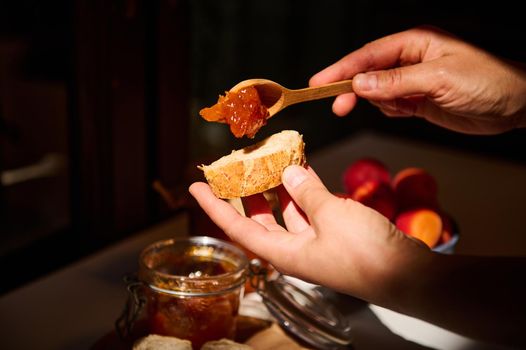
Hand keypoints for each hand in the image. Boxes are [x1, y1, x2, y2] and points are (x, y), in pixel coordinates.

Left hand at [189, 165, 431, 305]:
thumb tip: (288, 170)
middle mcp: (294, 249)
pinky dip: (305, 189)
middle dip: (247, 193)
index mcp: (283, 253)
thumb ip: (306, 191)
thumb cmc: (366, 253)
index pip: (237, 228)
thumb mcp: (331, 215)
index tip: (196, 187)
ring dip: (279, 186)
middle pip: (259, 219)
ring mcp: (314, 242)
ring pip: (287, 211)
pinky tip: (302, 167)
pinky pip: (311, 208)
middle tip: (238, 167)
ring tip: (270, 159)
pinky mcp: (334, 234)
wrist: (407, 275)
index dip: (214, 207)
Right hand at [310, 26, 525, 134]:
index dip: (341, 69)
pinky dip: (391, 111)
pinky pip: (390, 106)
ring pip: (377, 92)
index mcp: (414, 43)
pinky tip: (406, 111)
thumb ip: (395, 82)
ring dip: (378, 103)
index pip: (368, 55)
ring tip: (402, 108)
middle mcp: (409, 60)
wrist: (515, 105)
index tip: (319, 83)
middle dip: (352, 90)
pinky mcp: (417, 101)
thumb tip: (359, 85)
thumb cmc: (486, 81)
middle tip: (338, 107)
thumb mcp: (438, 79)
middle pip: (367, 73)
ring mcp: (412, 81)